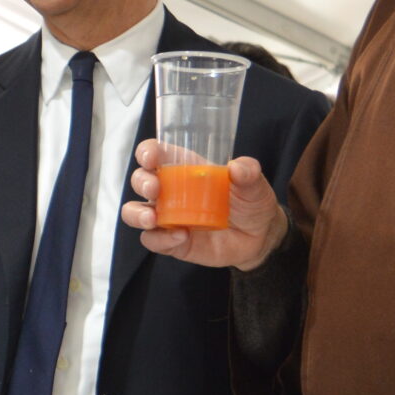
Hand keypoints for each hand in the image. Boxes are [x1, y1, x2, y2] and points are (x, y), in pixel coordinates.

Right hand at [120, 140, 289, 270]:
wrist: (259, 238)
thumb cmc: (251, 203)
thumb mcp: (255, 184)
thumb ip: (248, 173)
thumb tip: (237, 167)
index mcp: (185, 168)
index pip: (156, 153)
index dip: (147, 152)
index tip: (150, 157)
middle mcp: (170, 190)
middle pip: (140, 180)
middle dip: (141, 182)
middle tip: (154, 189)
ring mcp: (168, 217)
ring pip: (134, 212)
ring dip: (137, 213)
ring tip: (152, 219)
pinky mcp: (171, 242)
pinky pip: (152, 240)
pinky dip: (160, 240)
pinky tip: (180, 237)